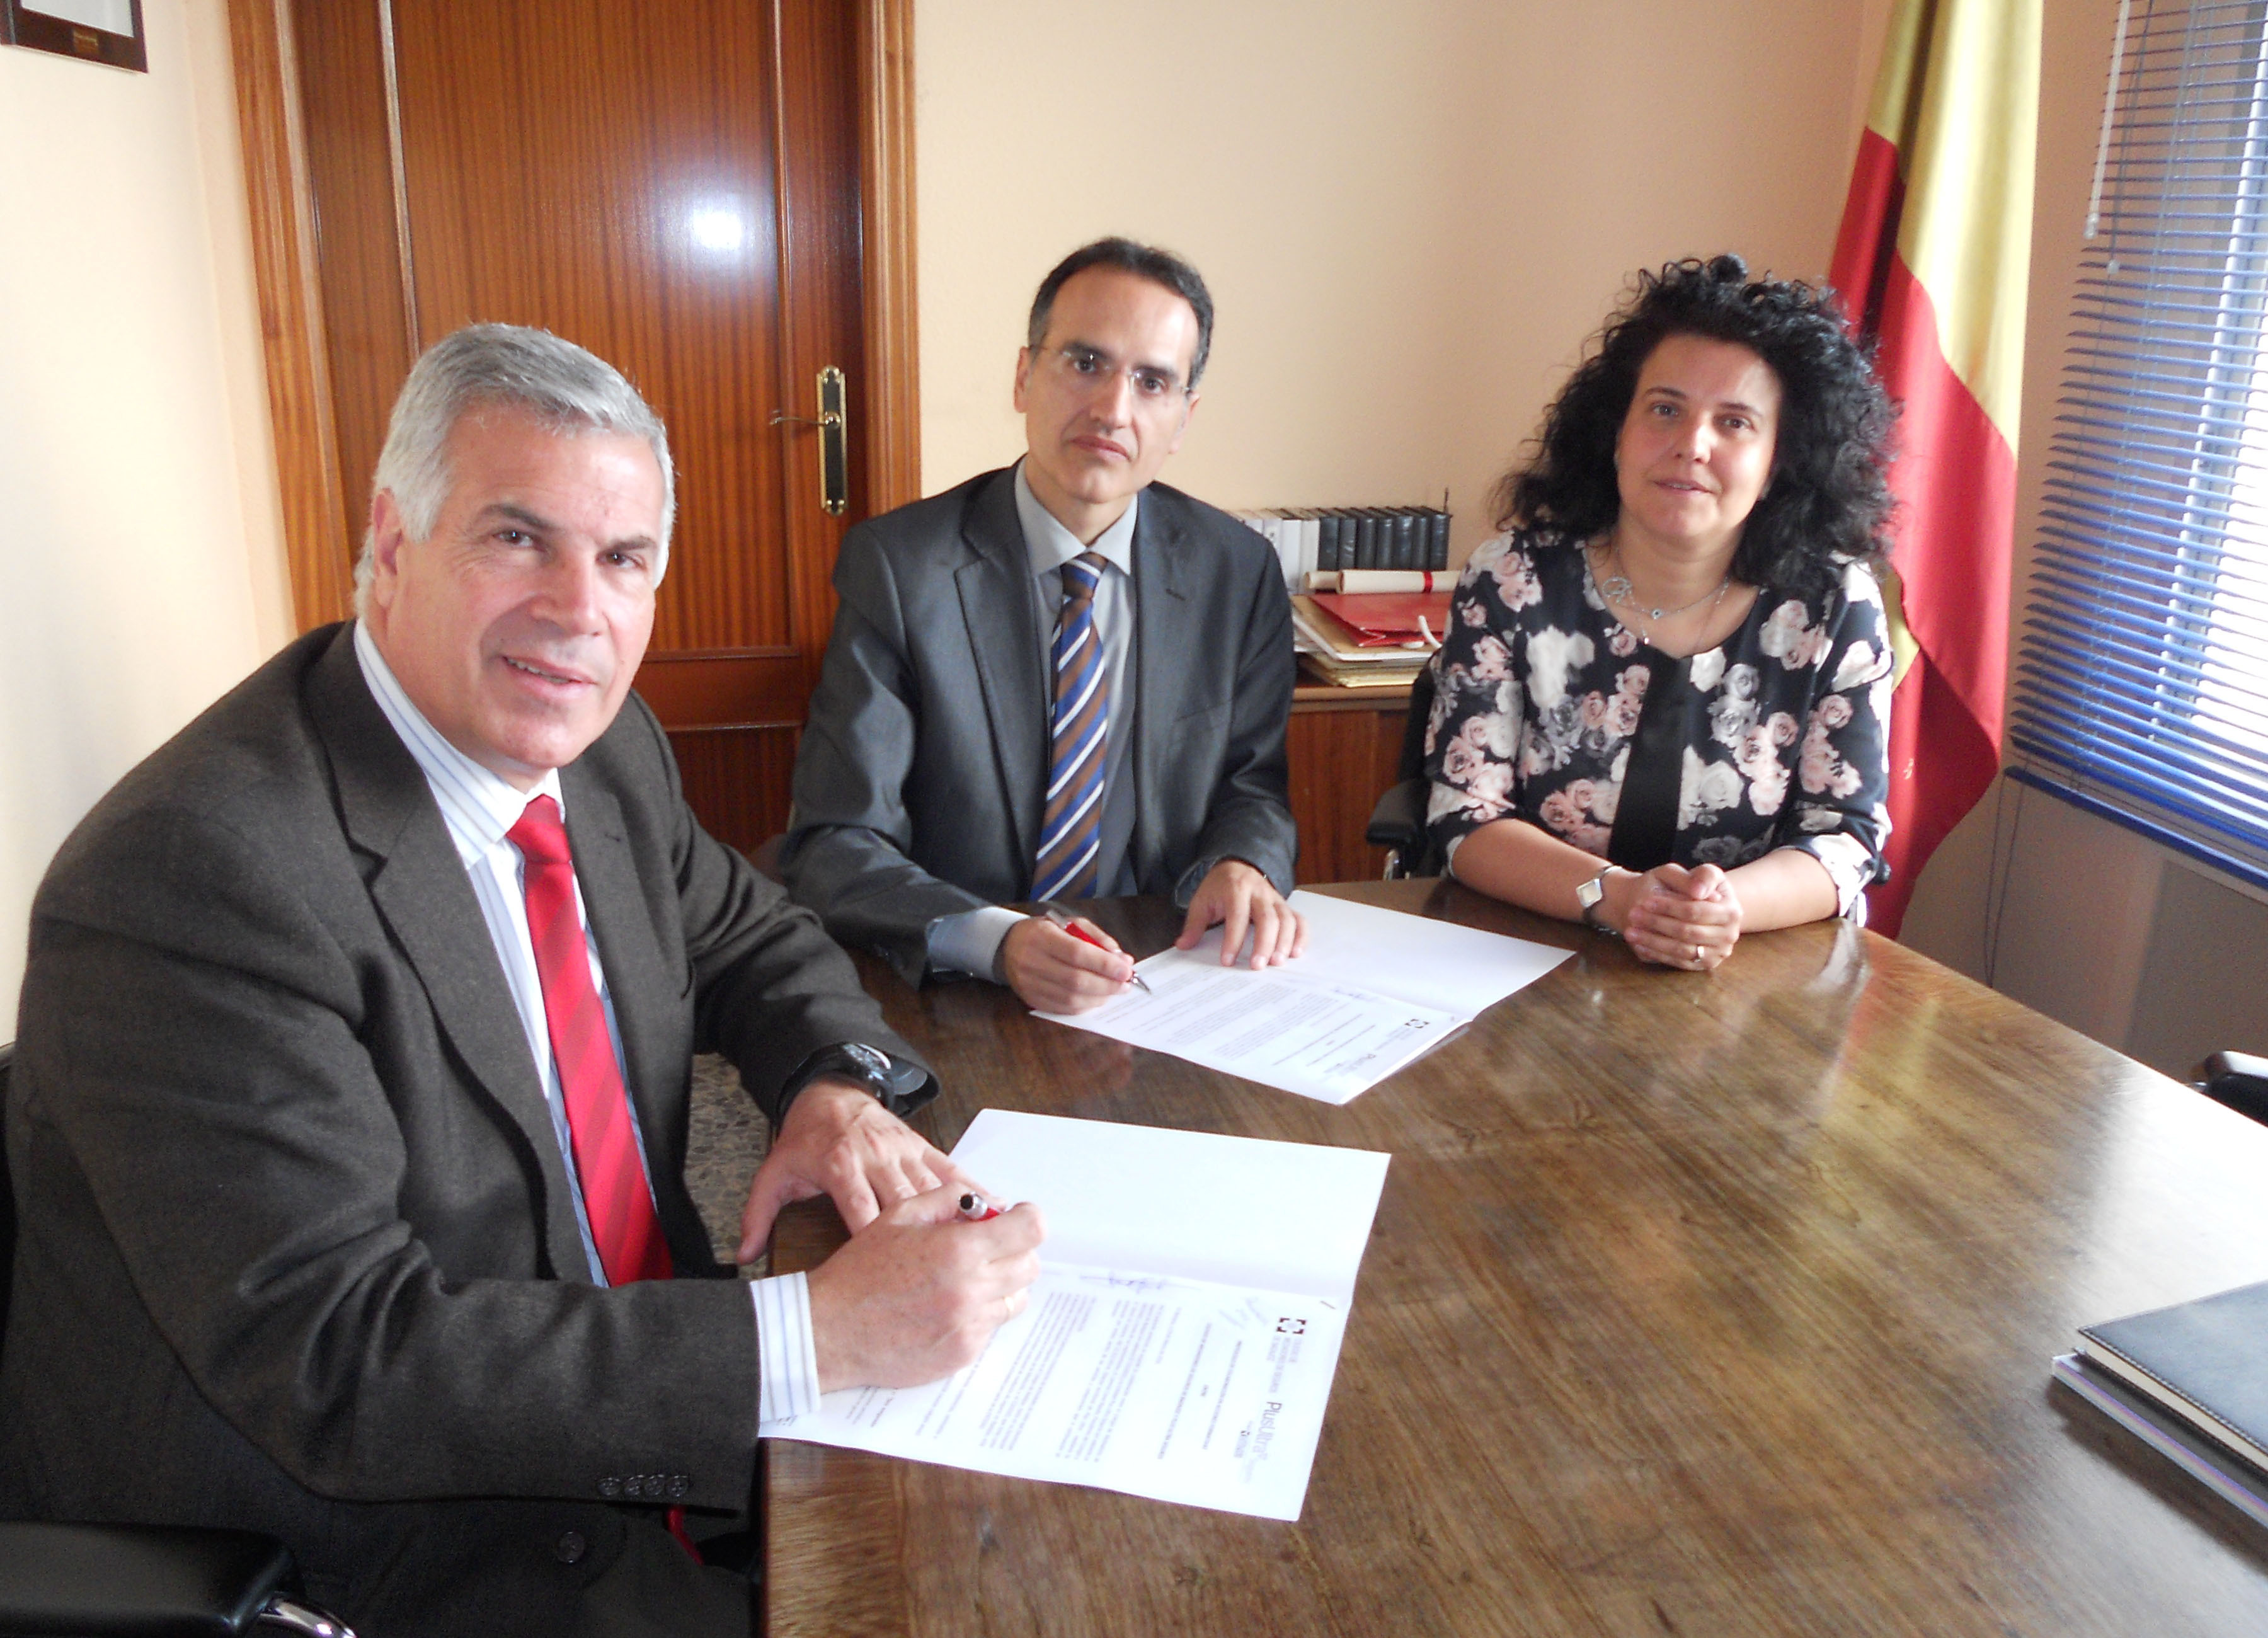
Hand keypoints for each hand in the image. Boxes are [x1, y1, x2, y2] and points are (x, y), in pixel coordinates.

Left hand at [737, 1079, 975, 1259]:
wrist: (829, 1092)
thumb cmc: (804, 1140)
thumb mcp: (774, 1173)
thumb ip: (758, 1214)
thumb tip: (743, 1256)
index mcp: (839, 1165)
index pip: (861, 1207)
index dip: (877, 1241)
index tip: (894, 1273)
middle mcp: (876, 1156)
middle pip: (905, 1202)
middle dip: (926, 1237)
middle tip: (949, 1271)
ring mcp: (903, 1150)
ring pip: (934, 1187)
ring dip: (959, 1216)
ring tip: (986, 1248)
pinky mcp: (921, 1145)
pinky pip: (950, 1170)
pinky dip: (974, 1190)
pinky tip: (998, 1211)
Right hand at [807, 1186, 1046, 1391]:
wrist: (830, 1330)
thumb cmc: (860, 1270)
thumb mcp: (898, 1216)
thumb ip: (947, 1199)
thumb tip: (984, 1201)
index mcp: (959, 1249)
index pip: (1030, 1230)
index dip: (1028, 1219)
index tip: (1017, 1219)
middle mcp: (971, 1289)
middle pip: (1030, 1266)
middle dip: (1014, 1251)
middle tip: (988, 1249)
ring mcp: (969, 1326)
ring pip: (1015, 1299)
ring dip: (1000, 1285)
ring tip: (964, 1280)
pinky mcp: (963, 1355)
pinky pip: (991, 1328)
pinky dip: (979, 1315)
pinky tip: (946, 1308)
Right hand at [999, 914, 1131, 1013]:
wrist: (1008, 946)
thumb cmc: (1045, 932)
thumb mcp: (1070, 924)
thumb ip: (1097, 939)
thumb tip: (1123, 960)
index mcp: (1042, 937)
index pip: (1077, 954)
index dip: (1104, 965)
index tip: (1126, 970)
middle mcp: (1032, 961)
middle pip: (1075, 980)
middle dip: (1106, 985)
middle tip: (1126, 984)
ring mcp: (1029, 984)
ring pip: (1070, 998)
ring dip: (1099, 997)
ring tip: (1114, 991)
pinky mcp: (1031, 1000)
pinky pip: (1063, 1009)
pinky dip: (1085, 1005)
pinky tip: (1097, 998)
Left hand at [1173, 859, 1306, 969]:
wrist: (1237, 865)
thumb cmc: (1219, 887)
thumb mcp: (1201, 901)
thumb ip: (1194, 924)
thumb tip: (1183, 946)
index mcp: (1236, 888)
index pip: (1237, 916)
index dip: (1233, 939)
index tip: (1227, 961)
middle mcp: (1260, 892)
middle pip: (1268, 918)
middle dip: (1264, 943)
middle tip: (1258, 966)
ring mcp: (1275, 898)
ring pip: (1286, 919)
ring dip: (1284, 942)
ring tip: (1277, 963)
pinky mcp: (1285, 906)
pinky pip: (1299, 919)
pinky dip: (1301, 936)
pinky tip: (1296, 953)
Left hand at [1616, 863, 1742, 971]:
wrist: (1703, 907)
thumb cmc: (1699, 887)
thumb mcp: (1705, 873)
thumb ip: (1705, 876)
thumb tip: (1698, 892)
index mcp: (1731, 912)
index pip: (1696, 911)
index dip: (1670, 907)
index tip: (1646, 901)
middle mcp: (1729, 936)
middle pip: (1688, 932)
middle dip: (1658, 924)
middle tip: (1633, 915)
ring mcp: (1718, 953)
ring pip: (1681, 950)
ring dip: (1653, 942)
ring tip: (1630, 932)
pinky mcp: (1705, 965)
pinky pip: (1678, 962)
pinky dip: (1657, 954)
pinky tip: (1639, 945)